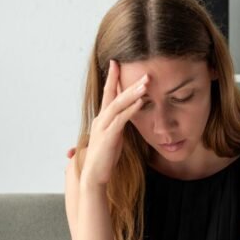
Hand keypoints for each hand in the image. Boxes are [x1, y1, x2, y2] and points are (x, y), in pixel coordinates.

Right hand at [79, 59, 146, 186]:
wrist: (93, 176)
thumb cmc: (104, 158)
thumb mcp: (113, 137)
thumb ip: (117, 125)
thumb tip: (126, 117)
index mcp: (101, 118)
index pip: (107, 94)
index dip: (112, 78)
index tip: (116, 63)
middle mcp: (100, 119)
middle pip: (113, 94)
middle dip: (126, 80)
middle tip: (141, 70)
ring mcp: (103, 127)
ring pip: (117, 104)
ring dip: (132, 92)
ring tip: (145, 82)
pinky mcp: (108, 136)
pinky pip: (121, 119)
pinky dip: (131, 109)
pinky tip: (140, 102)